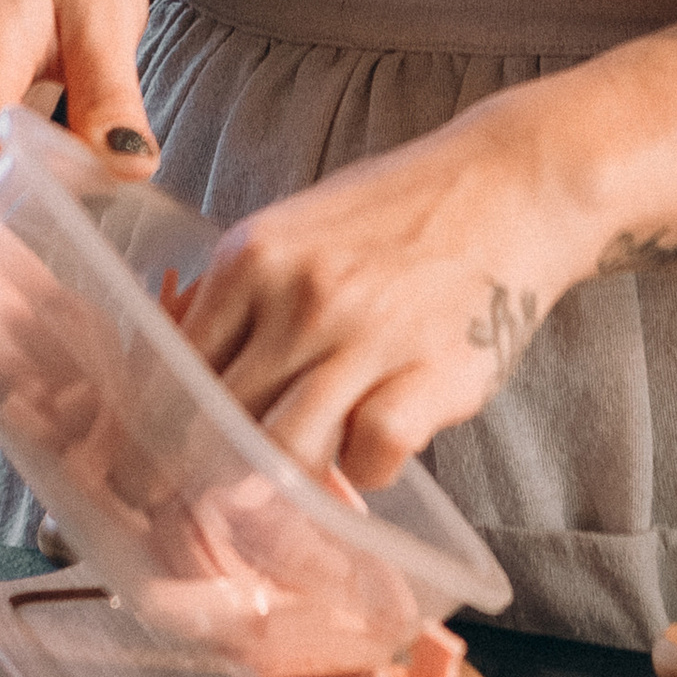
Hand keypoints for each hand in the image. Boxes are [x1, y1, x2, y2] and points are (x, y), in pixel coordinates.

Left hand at [174, 99, 573, 486]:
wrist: (513, 184)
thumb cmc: (402, 212)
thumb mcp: (298, 229)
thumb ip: (239, 297)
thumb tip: (175, 371)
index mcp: (251, 257)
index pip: (172, 369)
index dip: (164, 429)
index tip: (164, 466)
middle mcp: (299, 295)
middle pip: (219, 420)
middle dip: (219, 468)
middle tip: (233, 492)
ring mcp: (367, 336)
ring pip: (283, 452)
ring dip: (294, 477)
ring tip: (312, 468)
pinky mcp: (432, 374)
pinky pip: (371, 458)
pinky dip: (368, 469)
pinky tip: (378, 441)